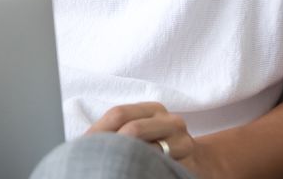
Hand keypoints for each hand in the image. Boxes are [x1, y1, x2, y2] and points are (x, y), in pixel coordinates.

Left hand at [87, 102, 201, 168]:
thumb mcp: (141, 130)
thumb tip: (82, 143)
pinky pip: (162, 169)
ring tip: (111, 168)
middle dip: (111, 146)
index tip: (82, 146)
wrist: (200, 163)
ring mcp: (184, 144)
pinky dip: (145, 172)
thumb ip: (116, 130)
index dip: (97, 131)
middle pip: (133, 129)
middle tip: (95, 160)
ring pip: (148, 152)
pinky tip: (134, 173)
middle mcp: (172, 122)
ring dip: (127, 161)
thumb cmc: (158, 146)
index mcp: (155, 109)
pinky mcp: (191, 165)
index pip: (119, 114)